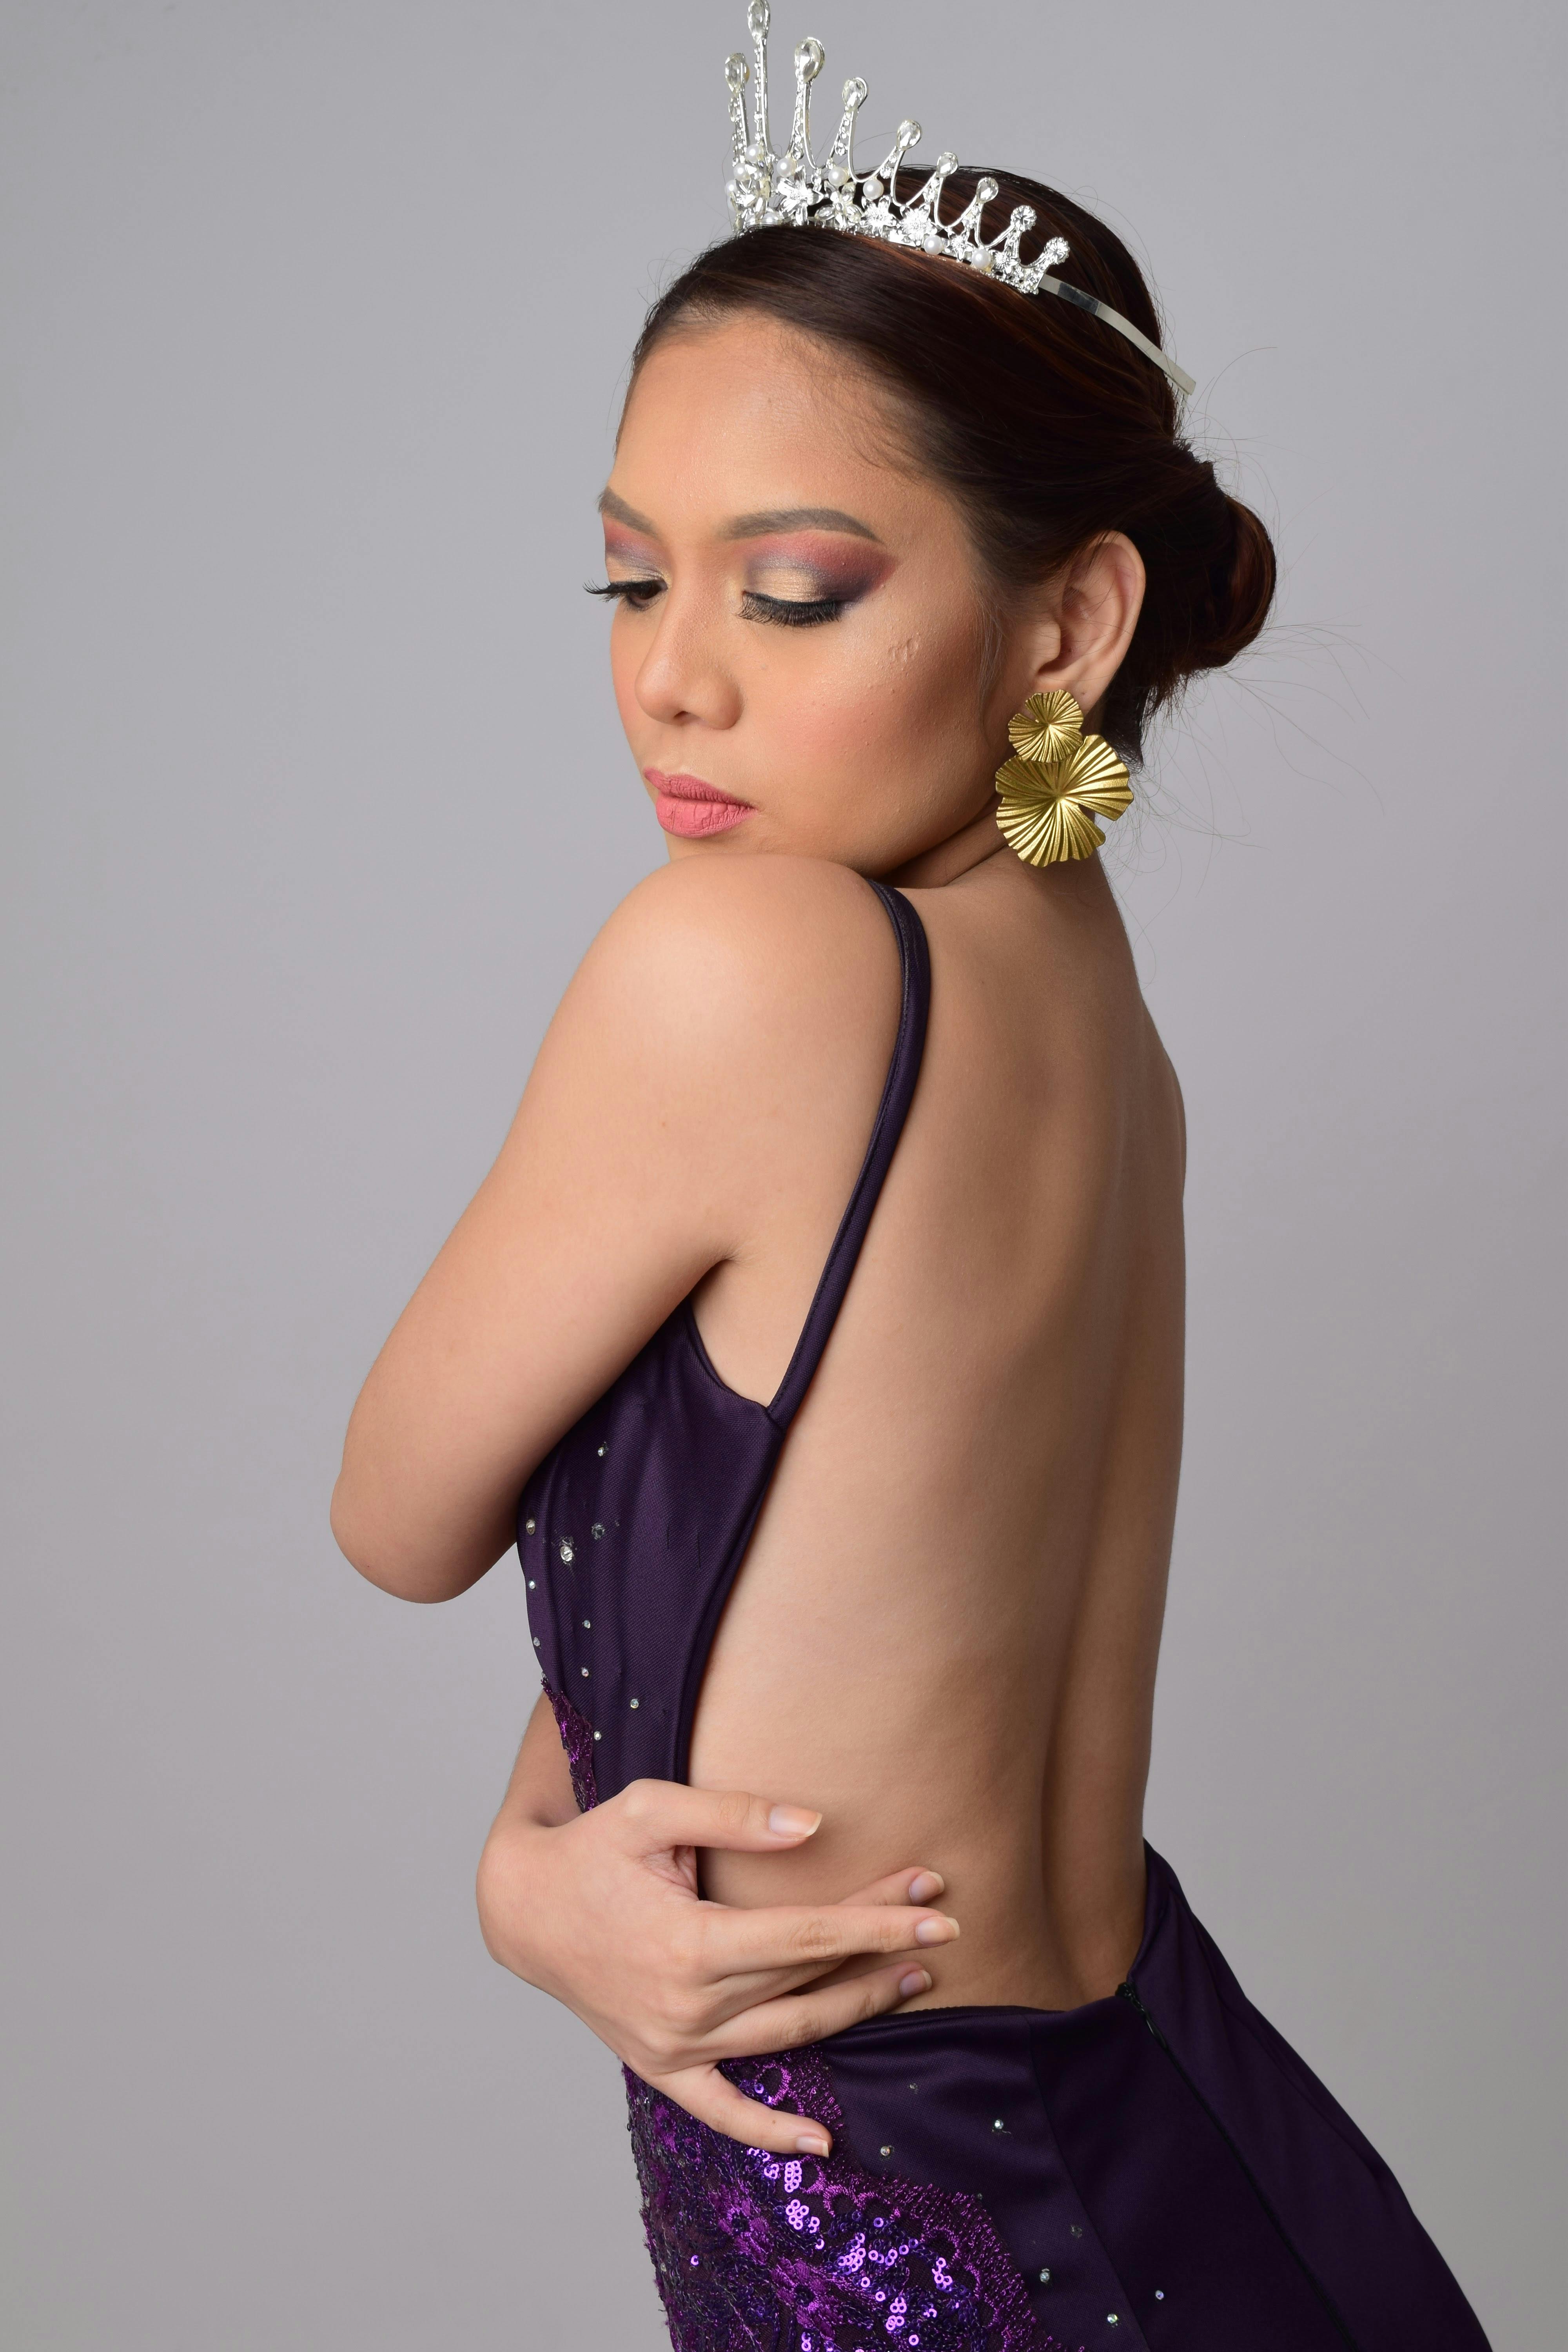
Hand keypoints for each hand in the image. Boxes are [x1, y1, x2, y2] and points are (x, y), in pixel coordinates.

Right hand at [477, 1775, 958, 2154]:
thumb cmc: (591, 1849)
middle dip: (883, 1949)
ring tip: (914, 1982)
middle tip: (944, 1923)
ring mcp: (675, 2045)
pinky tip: (821, 2143)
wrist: (523, 1909)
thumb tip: (813, 1825)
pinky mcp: (660, 2066)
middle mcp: (688, 2006)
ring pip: (788, 2036)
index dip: (878, 1917)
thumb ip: (733, 1814)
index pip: (810, 1934)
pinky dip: (770, 2133)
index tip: (937, 1902)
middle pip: (809, 1978)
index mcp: (692, 1943)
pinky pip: (723, 2112)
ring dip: (857, 2011)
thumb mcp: (651, 1810)